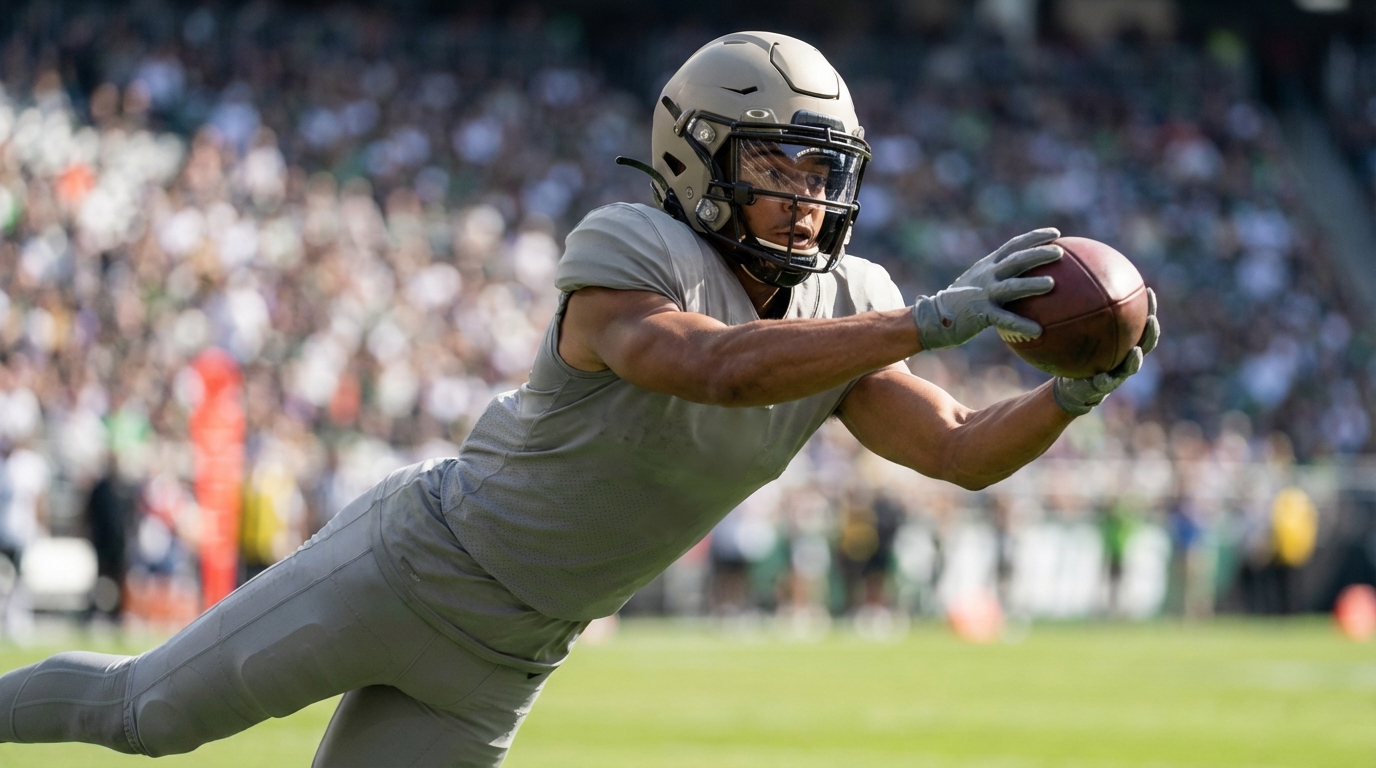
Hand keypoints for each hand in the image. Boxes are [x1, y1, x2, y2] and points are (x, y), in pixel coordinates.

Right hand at [911, 228, 1062, 350]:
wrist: (935, 317)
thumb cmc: (962, 302)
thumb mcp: (979, 282)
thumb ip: (1000, 277)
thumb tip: (1029, 279)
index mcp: (988, 265)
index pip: (1014, 245)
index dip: (1035, 237)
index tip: (1056, 233)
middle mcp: (987, 275)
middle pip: (1016, 260)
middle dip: (1038, 253)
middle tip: (1059, 252)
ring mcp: (983, 294)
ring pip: (1012, 286)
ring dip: (1032, 284)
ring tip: (1052, 284)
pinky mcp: (980, 313)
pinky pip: (1004, 319)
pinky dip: (1021, 325)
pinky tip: (1038, 331)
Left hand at [1052, 288, 1159, 415]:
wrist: (1071, 385)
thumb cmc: (1073, 354)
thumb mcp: (1073, 333)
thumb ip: (1077, 315)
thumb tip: (1072, 281)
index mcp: (1124, 341)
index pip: (1141, 322)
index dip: (1149, 308)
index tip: (1149, 291)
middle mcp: (1126, 357)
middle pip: (1146, 343)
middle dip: (1151, 332)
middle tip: (1151, 319)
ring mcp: (1117, 374)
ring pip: (1133, 366)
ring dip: (1136, 359)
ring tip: (1136, 352)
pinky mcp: (1102, 389)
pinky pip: (1105, 384)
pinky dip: (1104, 381)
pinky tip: (1101, 377)